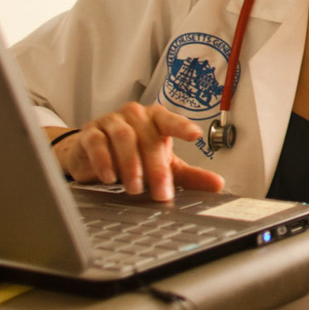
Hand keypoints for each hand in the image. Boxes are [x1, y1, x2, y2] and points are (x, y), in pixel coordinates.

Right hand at [50, 102, 225, 199]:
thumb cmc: (134, 155)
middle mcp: (136, 116)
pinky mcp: (90, 133)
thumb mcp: (164, 165)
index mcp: (157, 120)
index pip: (171, 121)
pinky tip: (109, 176)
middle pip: (148, 138)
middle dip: (156, 168)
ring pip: (124, 138)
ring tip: (135, 188)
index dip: (182, 126)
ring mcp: (112, 122)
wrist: (92, 154)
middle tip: (161, 193)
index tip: (195, 135)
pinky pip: (98, 143)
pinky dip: (104, 160)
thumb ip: (190, 175)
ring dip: (131, 165)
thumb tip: (218, 185)